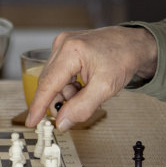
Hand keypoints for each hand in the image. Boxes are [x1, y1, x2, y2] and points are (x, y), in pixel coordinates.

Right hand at [26, 26, 157, 130]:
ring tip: (88, 93)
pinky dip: (70, 85)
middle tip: (74, 112)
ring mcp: (63, 44)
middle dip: (61, 100)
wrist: (133, 44)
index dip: (38, 106)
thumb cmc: (123, 59)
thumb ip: (82, 107)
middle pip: (50, 82)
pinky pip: (60, 73)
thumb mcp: (105, 88)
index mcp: (71, 51)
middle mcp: (63, 44)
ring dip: (67, 93)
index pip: (48, 84)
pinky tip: (84, 85)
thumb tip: (62, 122)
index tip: (31, 122)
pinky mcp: (66, 47)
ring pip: (55, 80)